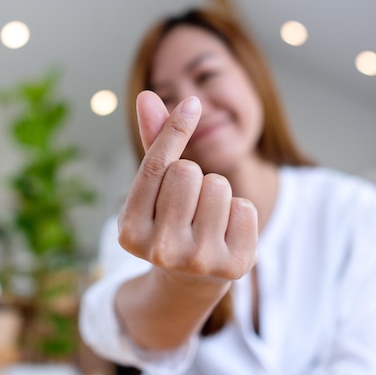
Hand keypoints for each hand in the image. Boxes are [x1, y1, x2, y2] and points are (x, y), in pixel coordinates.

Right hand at [118, 91, 257, 281]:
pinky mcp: (233, 266)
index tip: (193, 103)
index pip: (155, 166)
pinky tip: (226, 231)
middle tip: (189, 202)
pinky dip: (239, 211)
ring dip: (217, 192)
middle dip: (194, 175)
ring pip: (218, 186)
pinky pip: (245, 207)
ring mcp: (197, 261)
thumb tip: (147, 96)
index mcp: (130, 230)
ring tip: (207, 216)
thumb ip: (154, 144)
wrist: (191, 278)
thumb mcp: (155, 189)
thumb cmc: (170, 219)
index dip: (175, 130)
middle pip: (188, 172)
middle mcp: (160, 250)